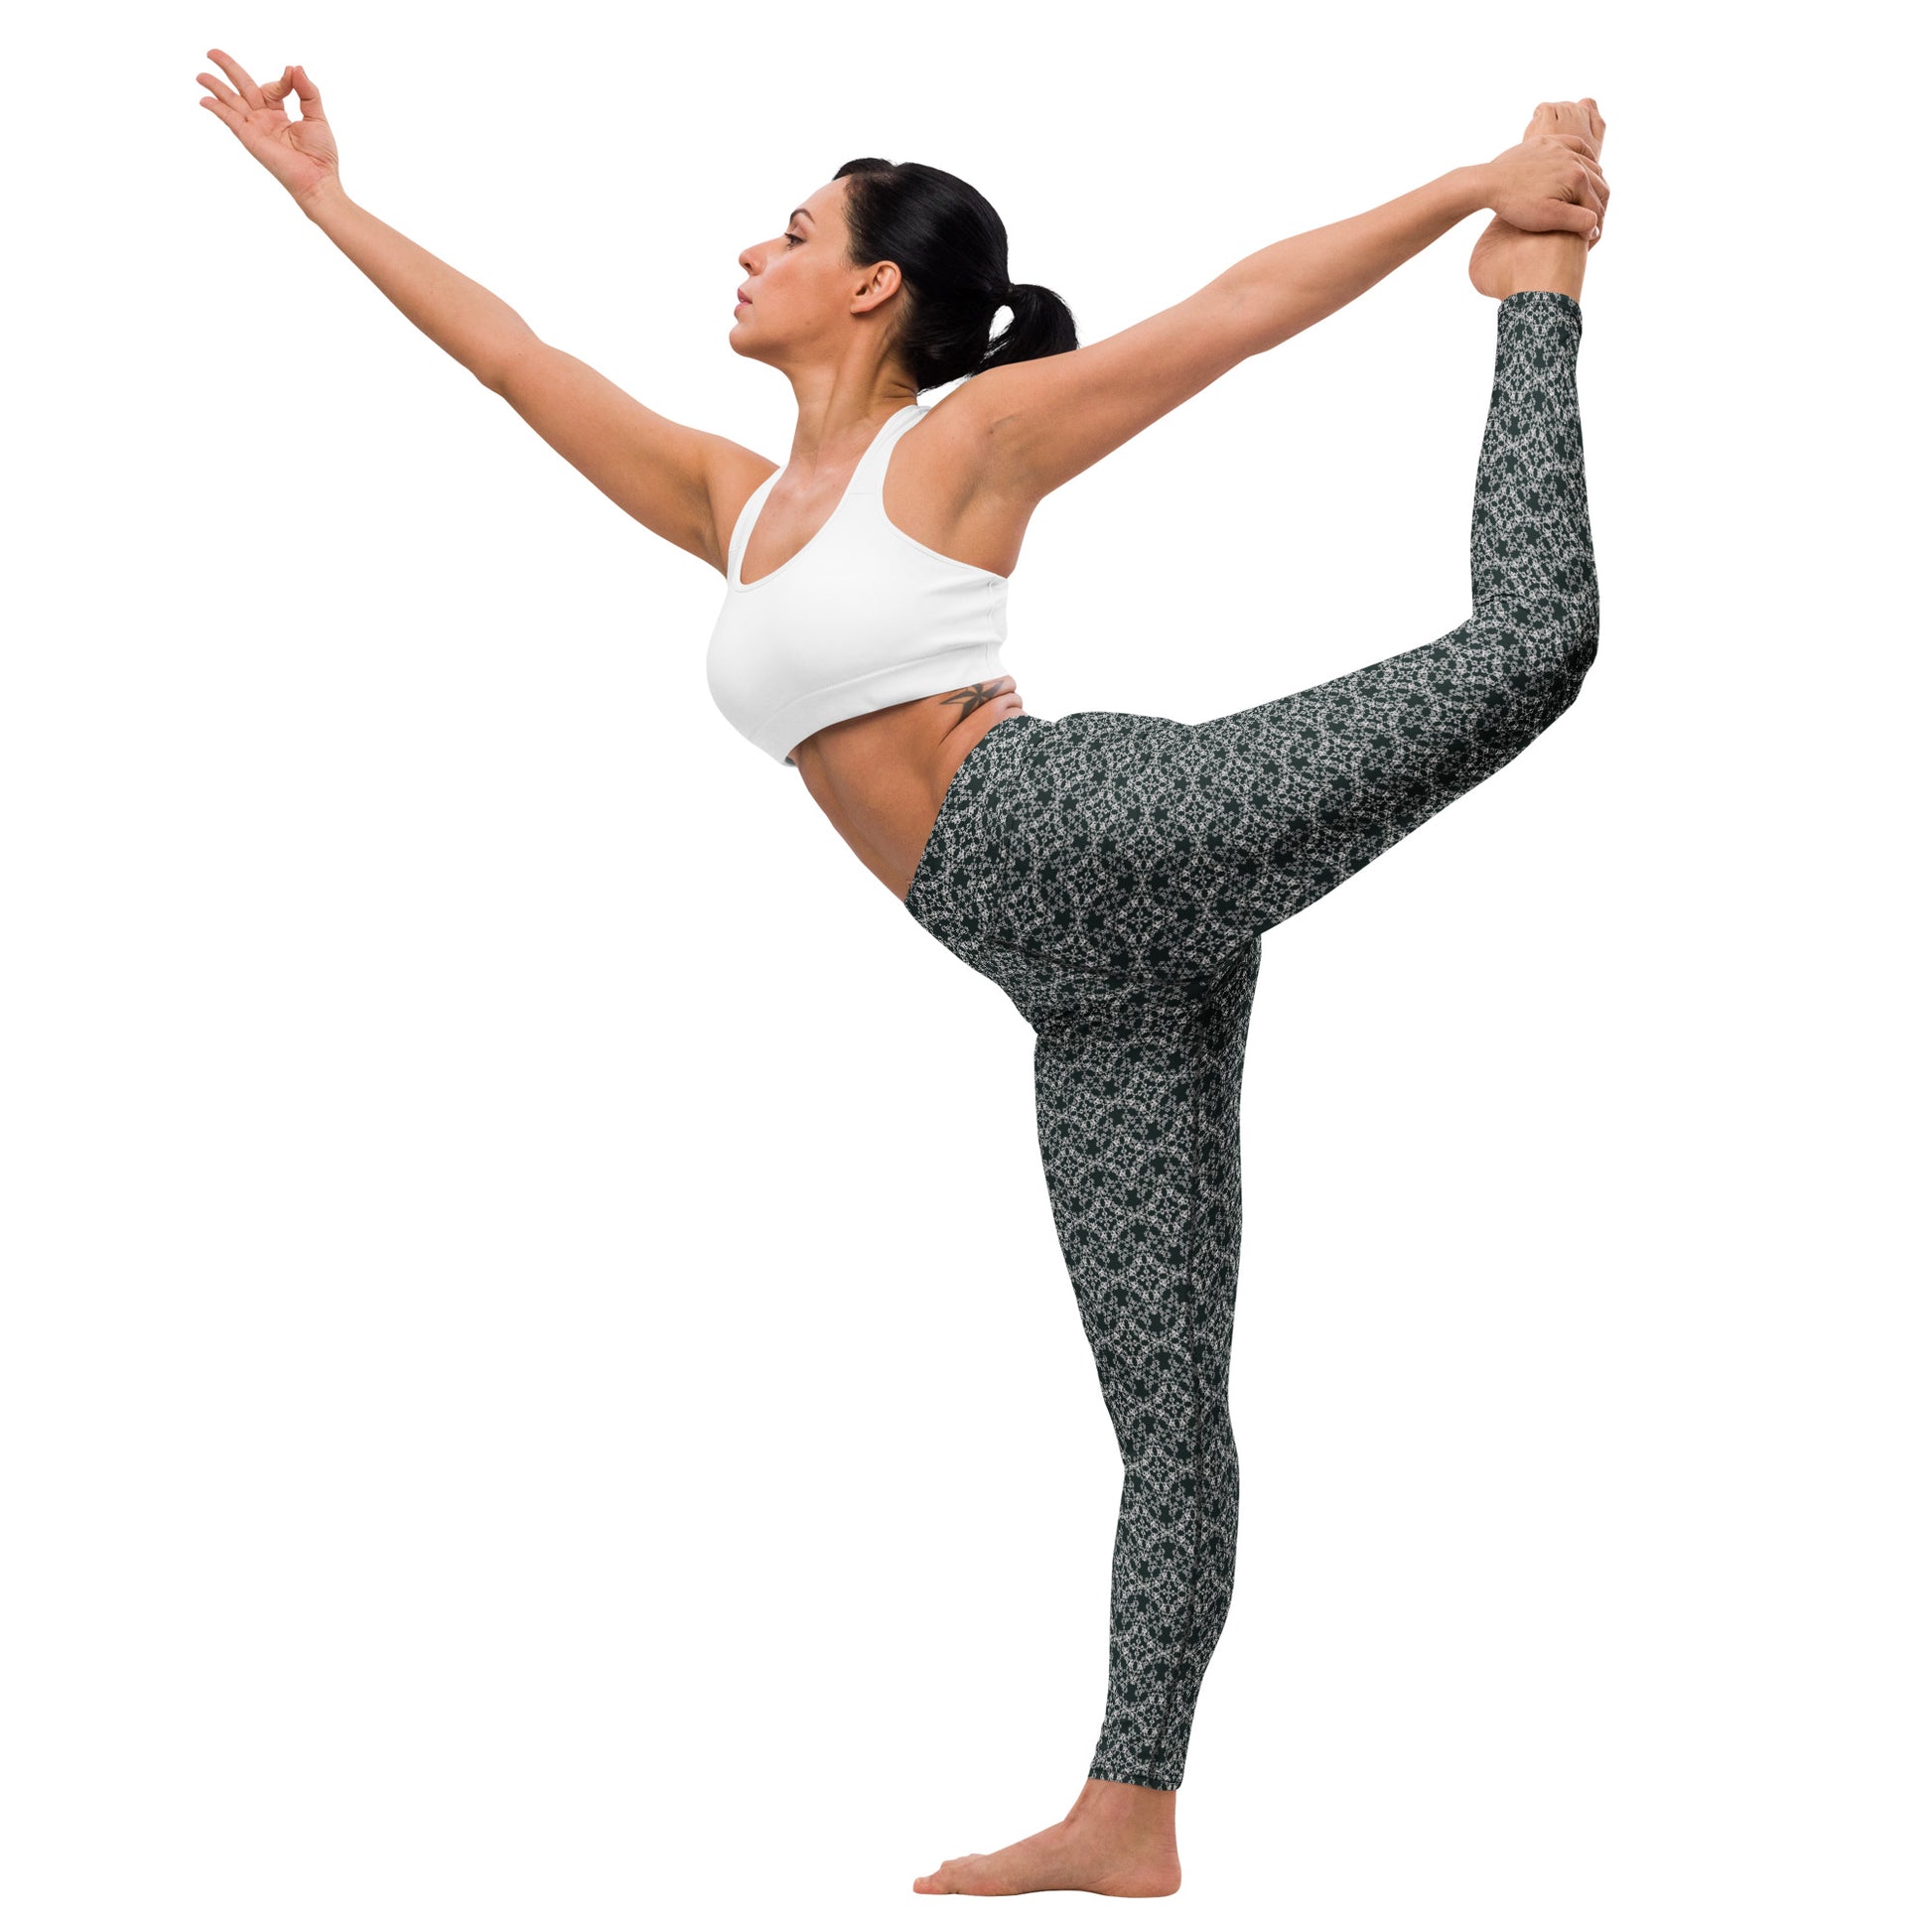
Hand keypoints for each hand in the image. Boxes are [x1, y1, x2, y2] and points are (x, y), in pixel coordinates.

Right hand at [195, 50, 339, 207]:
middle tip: (211, 52)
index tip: (291, 74)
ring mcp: (255, 128)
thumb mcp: (316, 116)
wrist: (317, 180)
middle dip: (228, 68)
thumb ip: (307, 91)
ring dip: (215, 86)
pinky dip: (217, 108)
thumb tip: (295, 67)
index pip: (271, 88)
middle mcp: (264, 119)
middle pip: (242, 87)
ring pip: (231, 100)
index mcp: (279, 114)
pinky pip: (230, 119)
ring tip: (200, 76)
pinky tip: (204, 100)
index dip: (282, 80)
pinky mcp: (250, 137)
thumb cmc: (321, 155)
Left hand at [1478, 98, 1608, 243]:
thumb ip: (1577, 221)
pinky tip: (1582, 169)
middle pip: (1598, 184)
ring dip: (1594, 183)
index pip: (1595, 206)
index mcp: (1578, 177)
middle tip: (1592, 223)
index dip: (1593, 226)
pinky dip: (1584, 158)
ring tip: (1588, 201)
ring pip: (1591, 165)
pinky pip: (1576, 146)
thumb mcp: (1548, 219)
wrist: (1488, 183)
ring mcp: (1561, 147)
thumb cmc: (1516, 205)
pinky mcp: (1548, 142)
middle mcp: (1574, 158)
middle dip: (1598, 206)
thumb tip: (1596, 226)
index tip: (1588, 241)